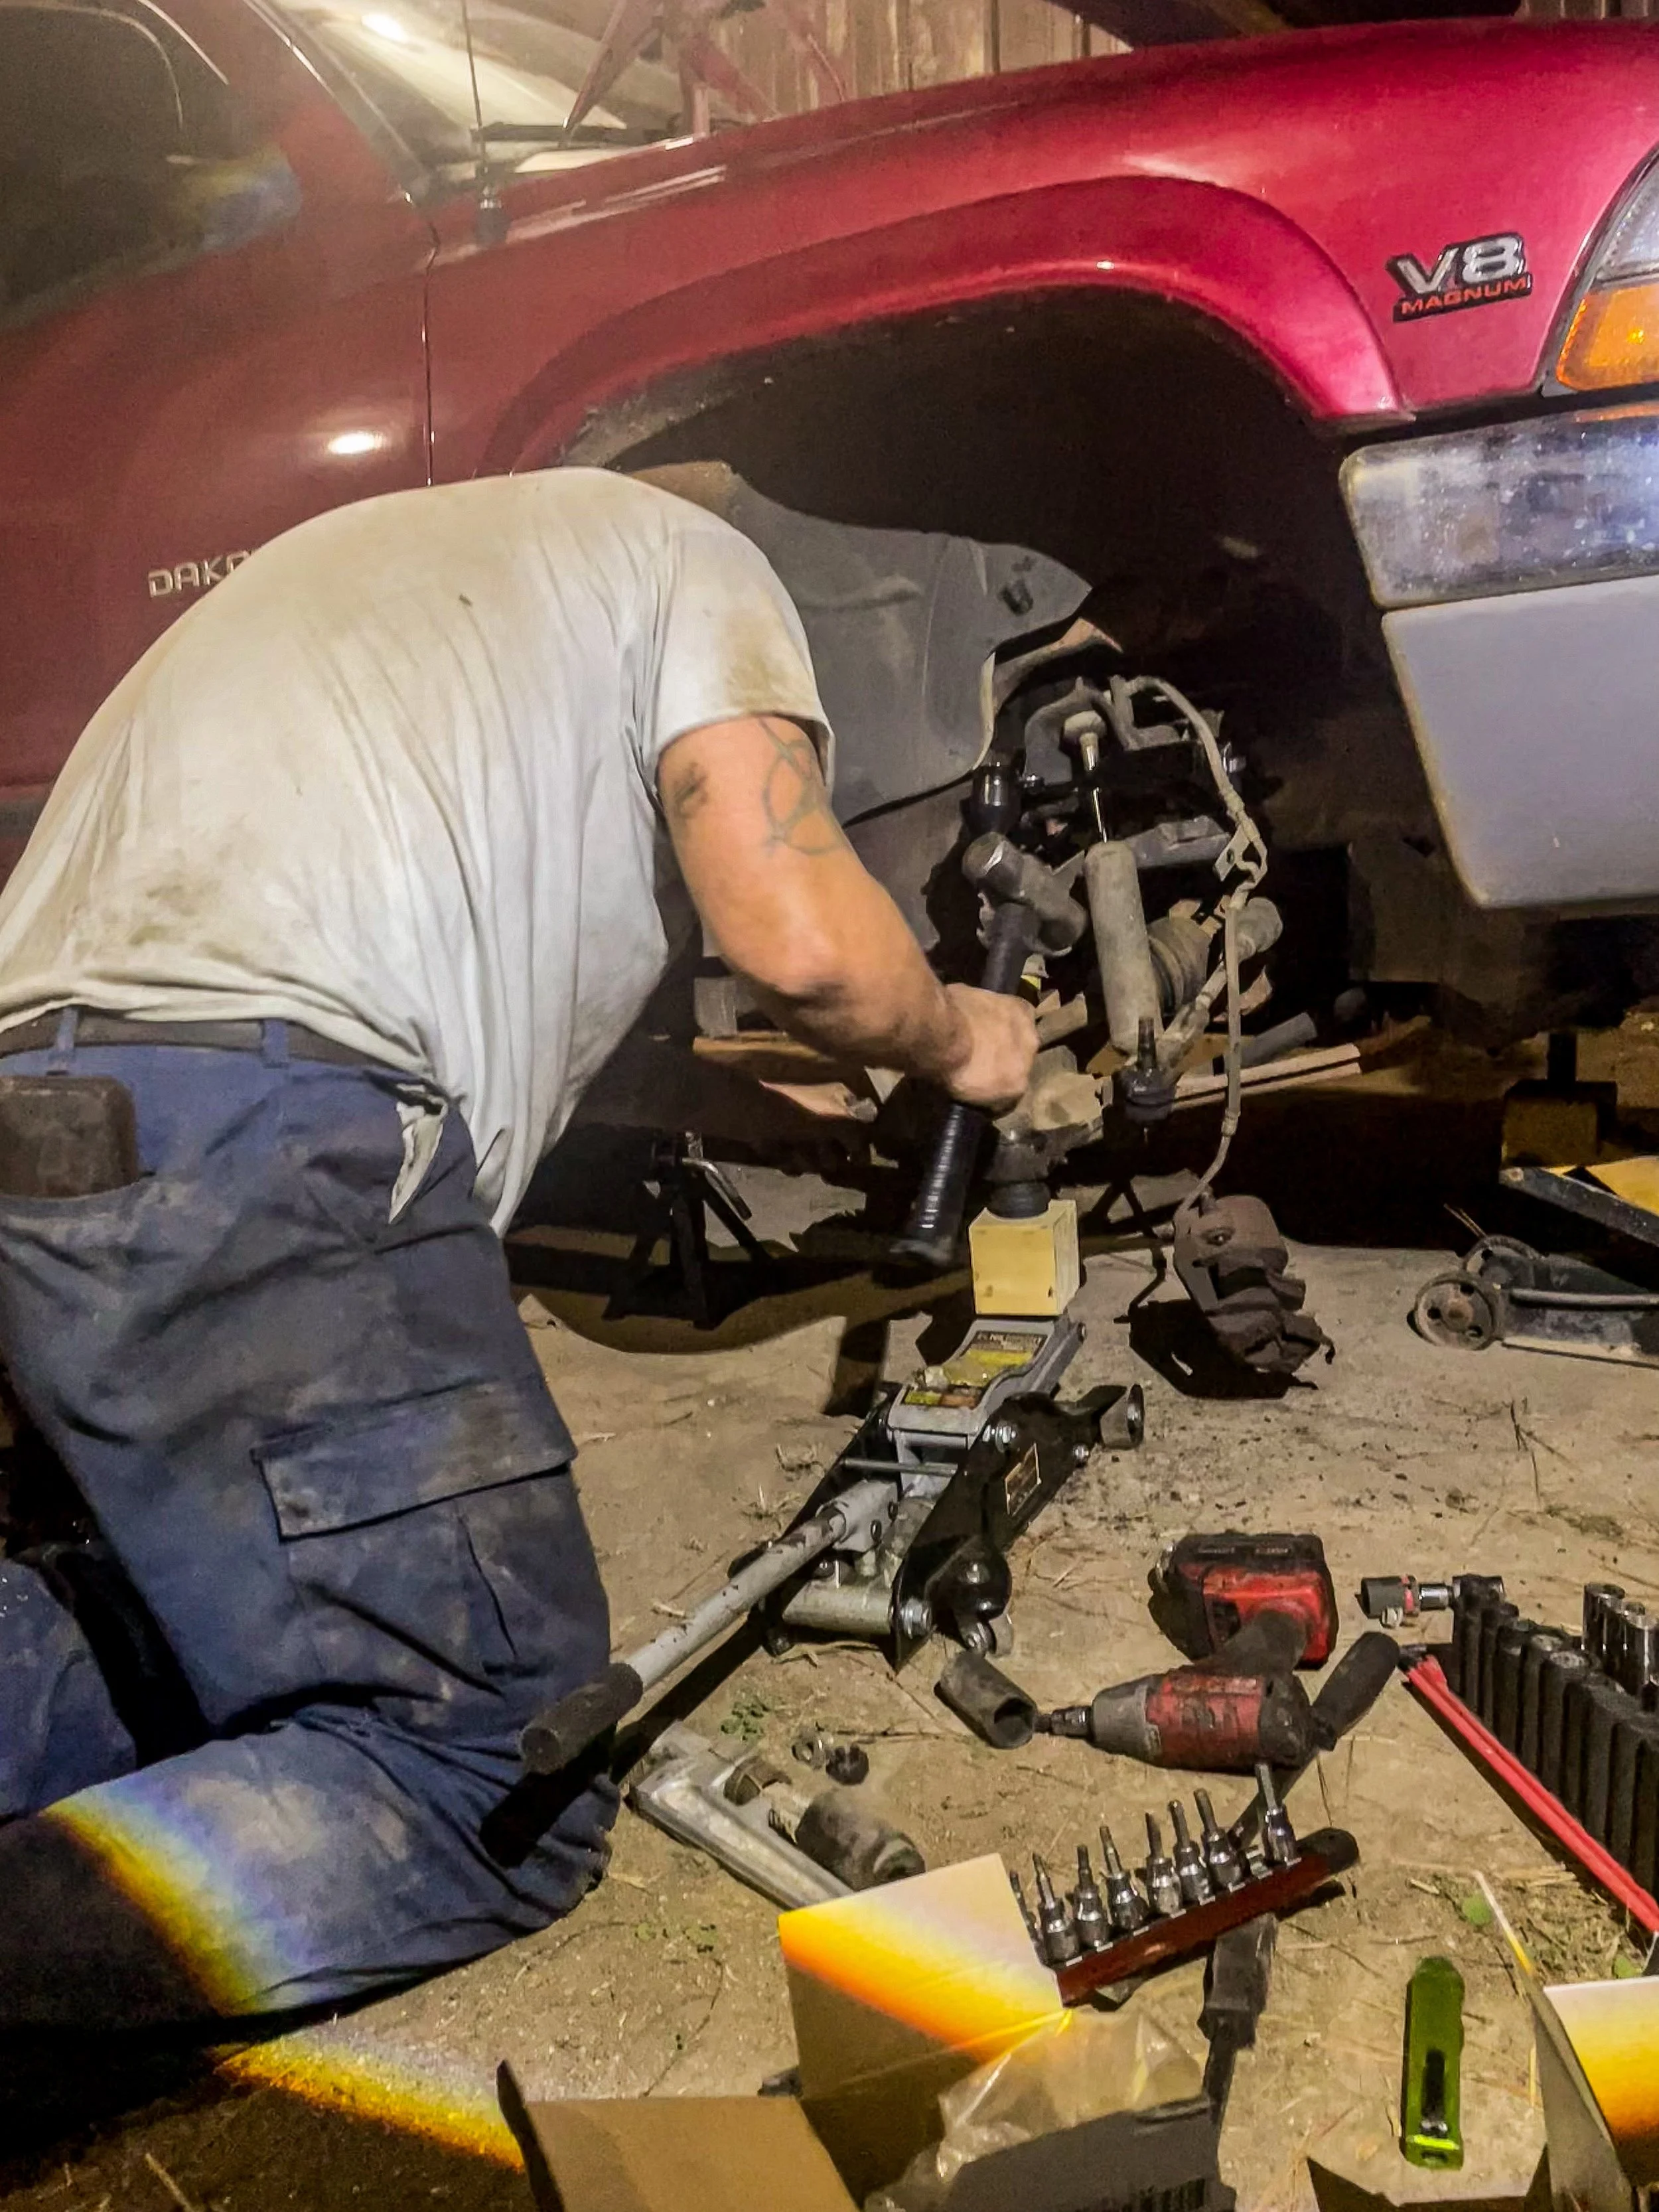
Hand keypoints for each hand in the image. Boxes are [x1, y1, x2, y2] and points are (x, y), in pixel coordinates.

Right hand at [938, 983, 1037, 1110]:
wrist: (945, 1036)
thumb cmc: (950, 1010)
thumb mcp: (967, 999)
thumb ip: (978, 1012)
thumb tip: (967, 1017)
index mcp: (1020, 1010)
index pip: (1020, 1022)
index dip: (1003, 1033)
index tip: (989, 1040)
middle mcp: (1031, 1037)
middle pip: (1021, 1053)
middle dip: (1004, 1059)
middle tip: (980, 1065)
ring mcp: (1025, 1065)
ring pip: (1013, 1079)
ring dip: (997, 1083)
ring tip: (974, 1089)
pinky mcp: (1015, 1089)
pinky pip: (1002, 1102)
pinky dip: (989, 1104)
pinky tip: (972, 1104)